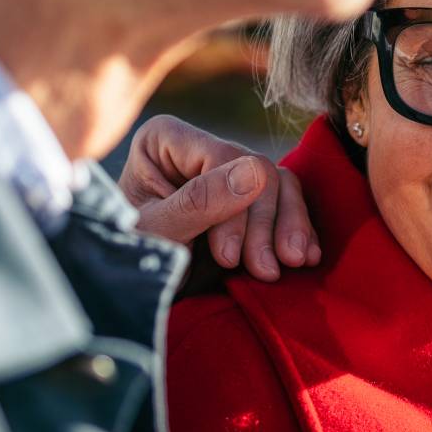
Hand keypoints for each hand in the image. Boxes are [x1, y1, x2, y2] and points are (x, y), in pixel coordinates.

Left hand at [119, 115, 320, 280]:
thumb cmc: (127, 257)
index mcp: (164, 140)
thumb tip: (256, 171)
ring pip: (278, 184)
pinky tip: (305, 258)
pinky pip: (284, 202)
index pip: (221, 157)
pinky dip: (295, 230)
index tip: (229, 257)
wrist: (125, 291)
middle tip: (265, 271)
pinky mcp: (245, 198)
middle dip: (264, 223)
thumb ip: (198, 203)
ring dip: (288, 227)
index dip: (237, 205)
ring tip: (291, 265)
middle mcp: (198, 146)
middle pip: (256, 169)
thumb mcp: (156, 232)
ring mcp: (225, 170)